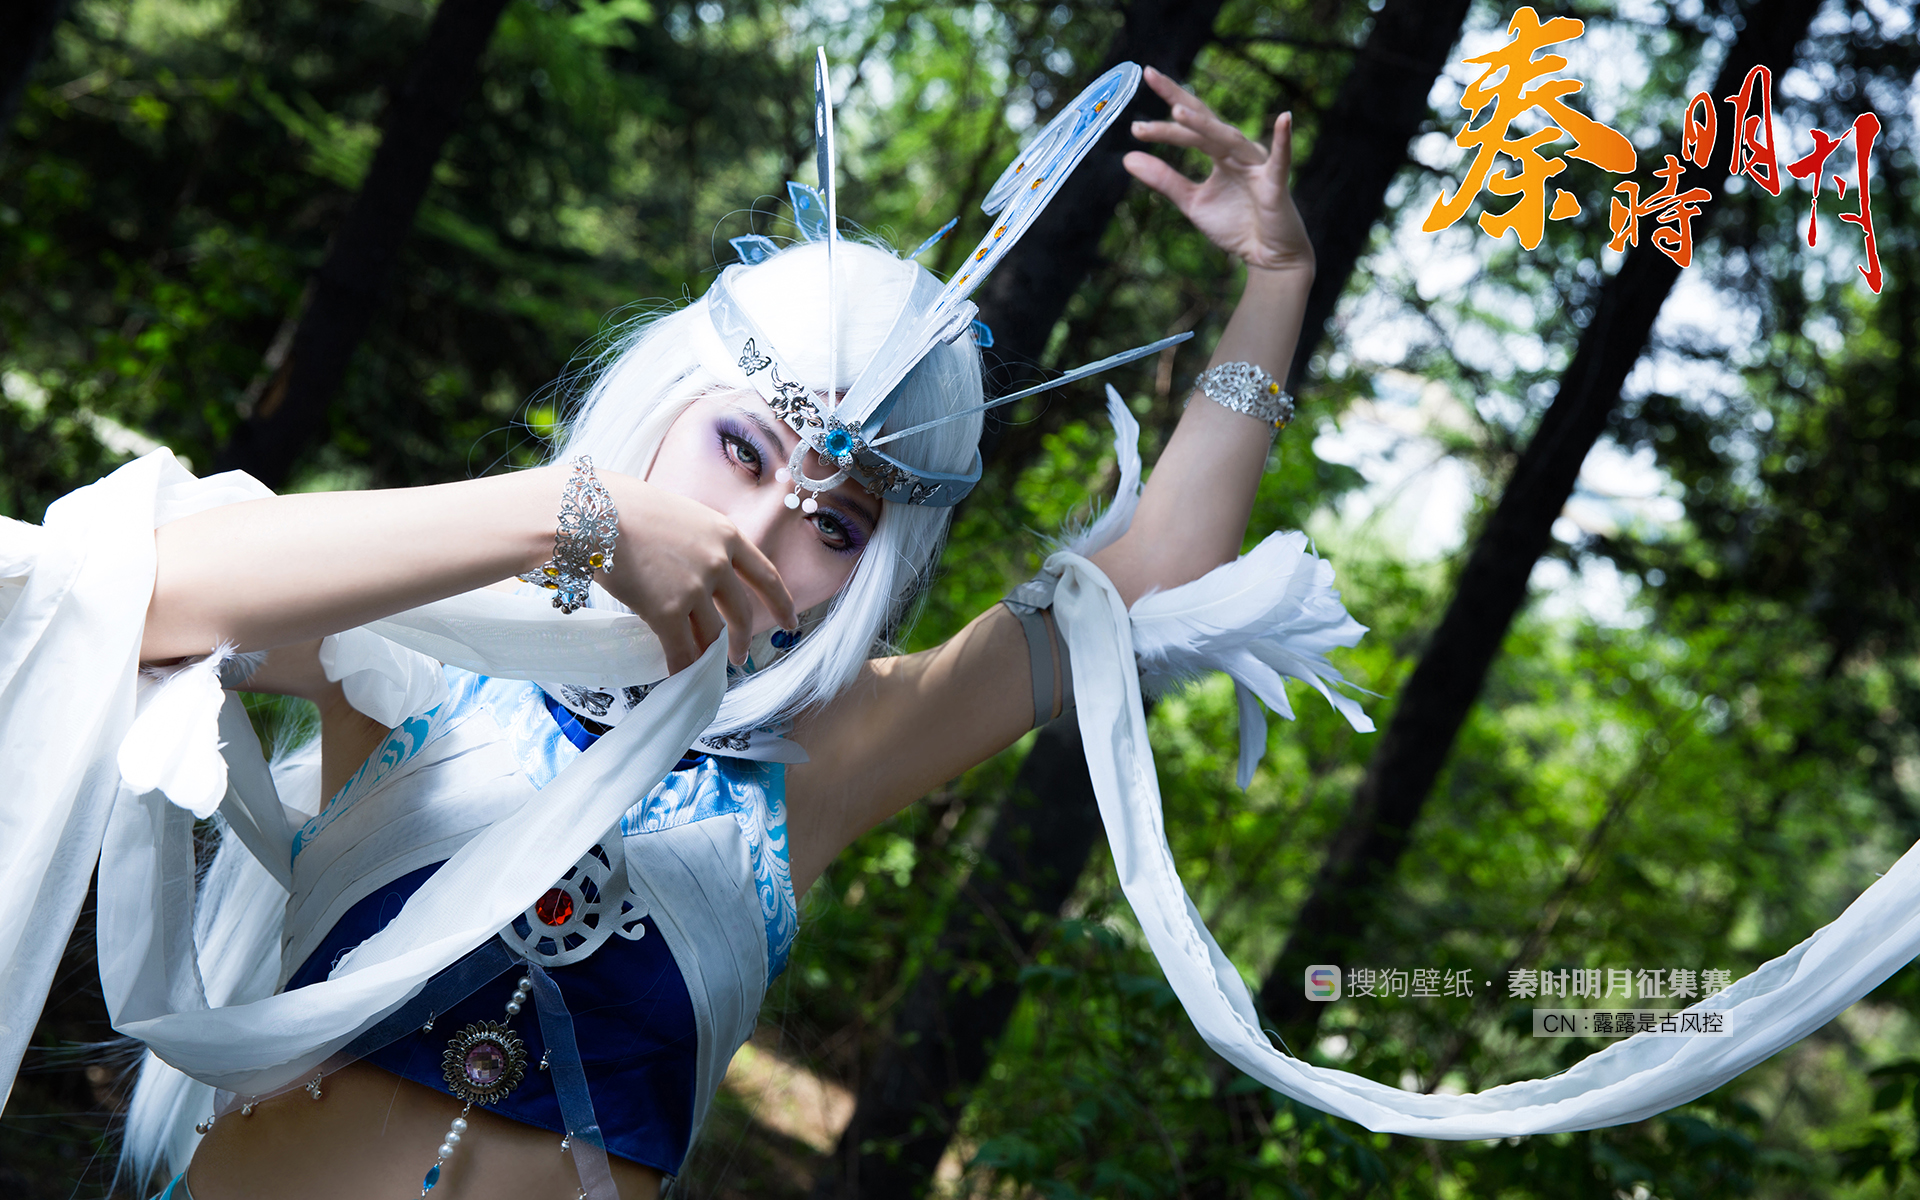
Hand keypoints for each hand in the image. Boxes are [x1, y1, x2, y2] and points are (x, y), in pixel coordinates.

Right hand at [597, 475, 796, 672]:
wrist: (593, 511)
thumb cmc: (624, 506)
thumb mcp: (681, 514)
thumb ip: (698, 542)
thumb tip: (696, 567)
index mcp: (726, 534)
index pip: (766, 575)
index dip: (781, 603)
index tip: (790, 621)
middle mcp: (718, 562)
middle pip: (741, 612)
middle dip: (742, 640)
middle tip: (740, 657)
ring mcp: (694, 588)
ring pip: (711, 635)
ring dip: (710, 657)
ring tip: (705, 669)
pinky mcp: (666, 611)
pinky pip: (681, 649)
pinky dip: (682, 668)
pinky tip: (679, 677)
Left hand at [1124, 66, 1312, 276]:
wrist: (1268, 255)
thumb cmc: (1235, 225)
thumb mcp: (1192, 202)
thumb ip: (1164, 179)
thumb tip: (1127, 158)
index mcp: (1220, 153)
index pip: (1190, 124)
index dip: (1168, 103)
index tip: (1141, 89)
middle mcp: (1238, 152)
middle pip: (1205, 121)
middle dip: (1178, 100)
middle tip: (1150, 76)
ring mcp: (1258, 165)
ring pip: (1228, 139)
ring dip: (1204, 126)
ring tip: (1177, 111)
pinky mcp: (1275, 185)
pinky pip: (1280, 160)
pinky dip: (1283, 140)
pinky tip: (1284, 119)